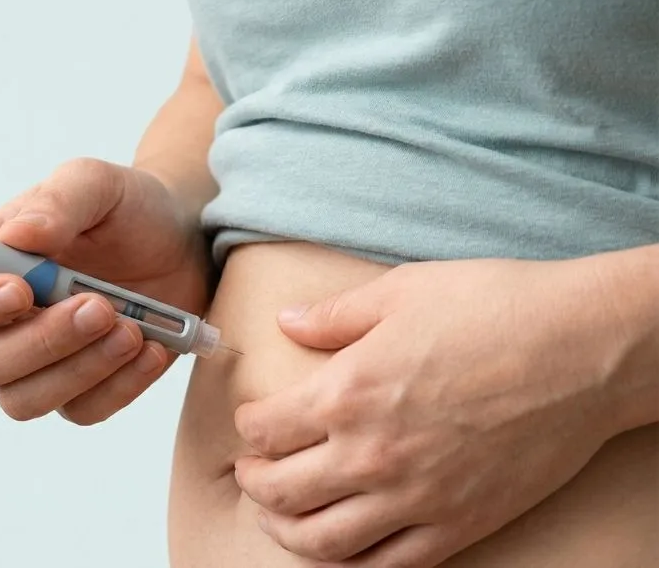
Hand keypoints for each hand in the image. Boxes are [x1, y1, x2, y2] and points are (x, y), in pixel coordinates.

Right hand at [0, 157, 211, 424]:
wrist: (184, 241)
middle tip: (99, 306)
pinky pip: (82, 411)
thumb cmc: (127, 208)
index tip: (19, 289)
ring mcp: (38, 362)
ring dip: (78, 369)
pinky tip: (153, 347)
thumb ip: (59, 201)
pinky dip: (120, 385)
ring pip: (23, 400)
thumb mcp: (98, 185)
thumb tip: (20, 235)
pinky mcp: (82, 388)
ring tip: (132, 329)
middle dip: (39, 342)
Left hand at [233, 257, 633, 566]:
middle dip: (254, 481)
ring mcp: (415, 496)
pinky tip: (342, 546)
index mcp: (347, 392)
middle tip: (253, 471)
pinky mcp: (459, 524)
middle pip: (279, 492)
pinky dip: (352, 564)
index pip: (263, 430)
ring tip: (280, 515)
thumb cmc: (498, 309)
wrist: (585, 349)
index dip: (248, 426)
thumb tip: (288, 321)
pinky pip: (388, 565)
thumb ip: (335, 315)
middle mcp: (371, 453)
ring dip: (286, 531)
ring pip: (322, 541)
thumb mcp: (401, 292)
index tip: (253, 421)